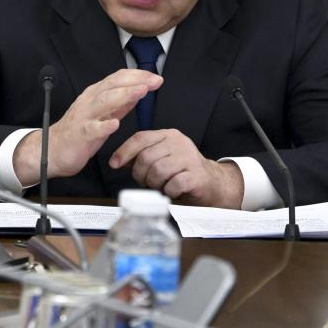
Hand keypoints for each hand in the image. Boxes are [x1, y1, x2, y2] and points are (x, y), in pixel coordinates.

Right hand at [13, 68, 162, 185]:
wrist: (51, 150)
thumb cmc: (78, 132)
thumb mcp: (102, 113)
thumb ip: (120, 103)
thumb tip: (138, 92)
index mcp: (95, 95)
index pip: (117, 78)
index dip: (137, 76)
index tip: (155, 78)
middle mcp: (89, 101)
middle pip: (112, 85)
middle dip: (135, 81)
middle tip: (154, 81)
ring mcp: (84, 117)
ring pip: (104, 102)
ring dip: (123, 95)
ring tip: (141, 92)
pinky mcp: (80, 134)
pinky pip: (92, 129)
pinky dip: (104, 126)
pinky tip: (115, 124)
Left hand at [109, 129, 244, 208]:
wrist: (213, 183)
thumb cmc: (183, 171)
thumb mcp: (161, 158)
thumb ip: (141, 156)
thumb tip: (119, 160)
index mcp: (168, 135)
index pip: (140, 138)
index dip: (124, 151)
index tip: (114, 163)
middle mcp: (179, 143)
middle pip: (146, 157)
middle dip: (140, 174)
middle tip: (146, 182)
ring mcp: (189, 158)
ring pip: (157, 171)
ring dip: (154, 183)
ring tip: (161, 186)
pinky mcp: (196, 175)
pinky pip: (172, 184)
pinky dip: (168, 191)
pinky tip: (172, 190)